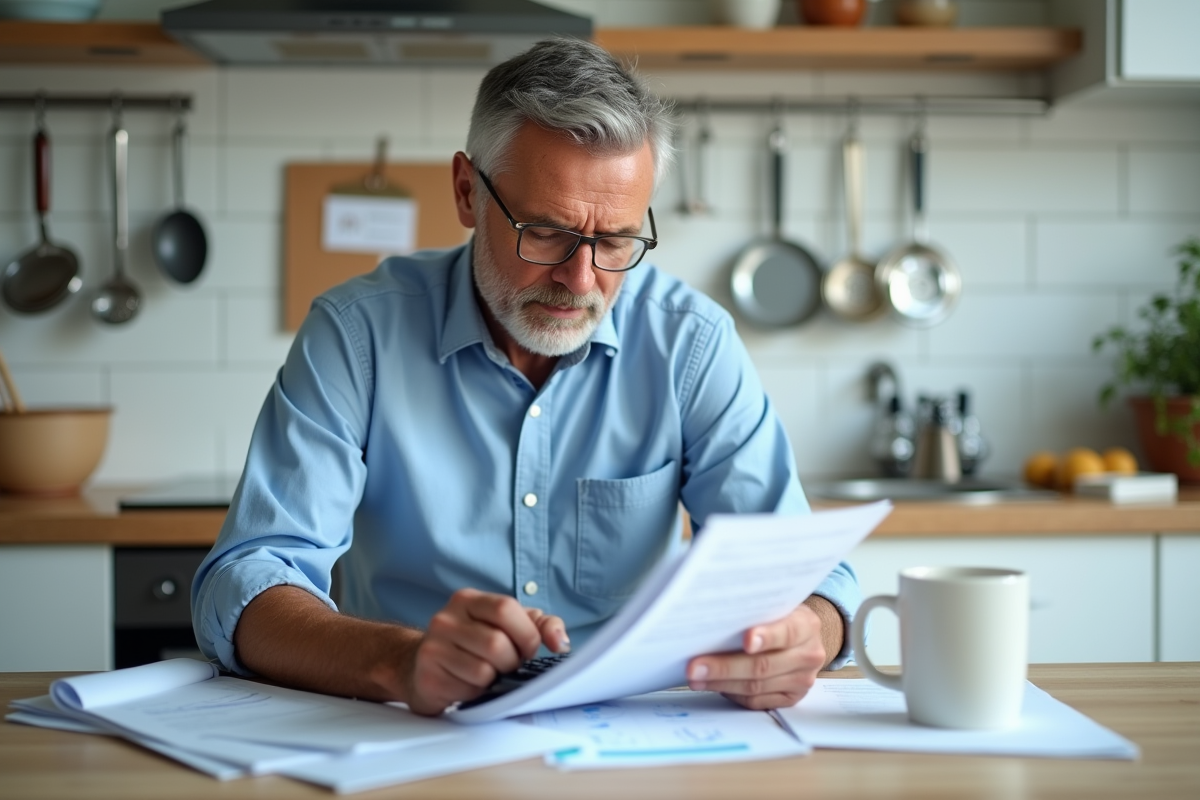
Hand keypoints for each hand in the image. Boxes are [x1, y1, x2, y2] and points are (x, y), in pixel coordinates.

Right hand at [403, 588, 568, 715]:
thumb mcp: (508, 626)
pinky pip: (467, 690)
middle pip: (497, 644)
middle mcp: (446, 618)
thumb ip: (540, 626)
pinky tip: (467, 685)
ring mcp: (433, 647)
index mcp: (469, 600)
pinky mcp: (428, 676)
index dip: (526, 633)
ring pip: (484, 671)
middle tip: (506, 666)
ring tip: (486, 675)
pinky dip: (476, 693)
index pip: (506, 608)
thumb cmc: (473, 646)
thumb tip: (560, 642)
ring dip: (494, 680)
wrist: (420, 667)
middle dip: (511, 662)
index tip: (529, 649)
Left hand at [686, 602, 827, 709]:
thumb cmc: (780, 616)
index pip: (787, 632)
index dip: (766, 637)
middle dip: (725, 667)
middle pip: (763, 666)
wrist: (804, 638)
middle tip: (695, 666)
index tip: (746, 640)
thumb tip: (712, 620)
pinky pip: (757, 701)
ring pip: (756, 687)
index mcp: (806, 625)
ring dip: (721, 683)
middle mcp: (808, 655)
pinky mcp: (791, 699)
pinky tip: (714, 685)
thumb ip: (755, 612)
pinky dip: (732, 694)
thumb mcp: (776, 605)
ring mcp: (802, 680)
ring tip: (696, 678)